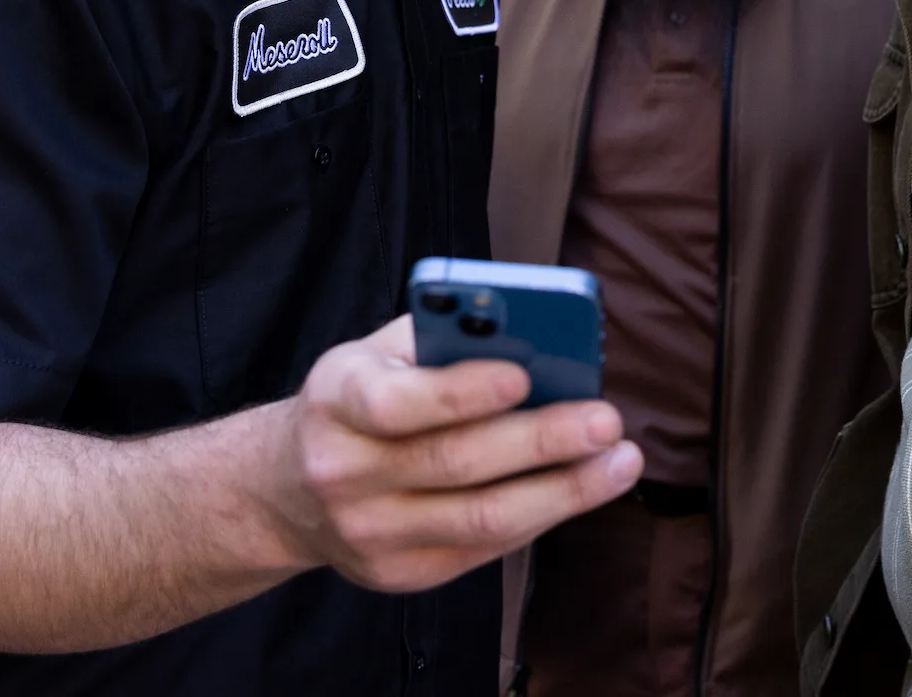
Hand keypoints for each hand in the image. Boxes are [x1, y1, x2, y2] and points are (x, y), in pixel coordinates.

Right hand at [267, 315, 642, 592]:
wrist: (291, 490)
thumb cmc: (361, 398)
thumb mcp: (378, 353)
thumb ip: (442, 339)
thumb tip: (533, 338)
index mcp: (335, 399)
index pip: (397, 402)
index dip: (463, 391)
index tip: (525, 375)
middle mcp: (344, 471)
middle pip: (456, 462)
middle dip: (542, 440)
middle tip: (606, 420)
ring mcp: (371, 532)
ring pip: (482, 518)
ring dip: (564, 490)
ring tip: (621, 461)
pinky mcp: (400, 574)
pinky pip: (485, 547)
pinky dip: (542, 515)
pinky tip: (583, 487)